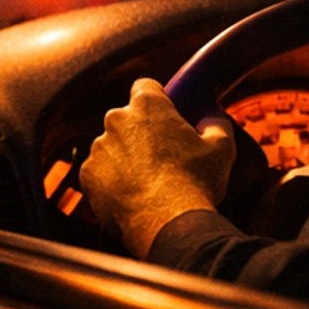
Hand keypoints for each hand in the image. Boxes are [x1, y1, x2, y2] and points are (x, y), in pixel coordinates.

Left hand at [80, 78, 235, 258]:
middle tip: (163, 154)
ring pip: (112, 145)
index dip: (157, 99)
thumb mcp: (221, 148)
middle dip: (141, 131)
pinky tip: (131, 193)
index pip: (146, 86)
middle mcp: (117, 120)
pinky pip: (99, 171)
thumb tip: (212, 118)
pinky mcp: (87, 174)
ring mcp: (99, 147)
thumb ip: (215, 124)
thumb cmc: (194, 183)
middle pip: (127, 117)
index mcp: (148, 106)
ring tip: (148, 180)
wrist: (166, 222)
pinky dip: (111, 179)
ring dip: (125, 156)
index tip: (166, 115)